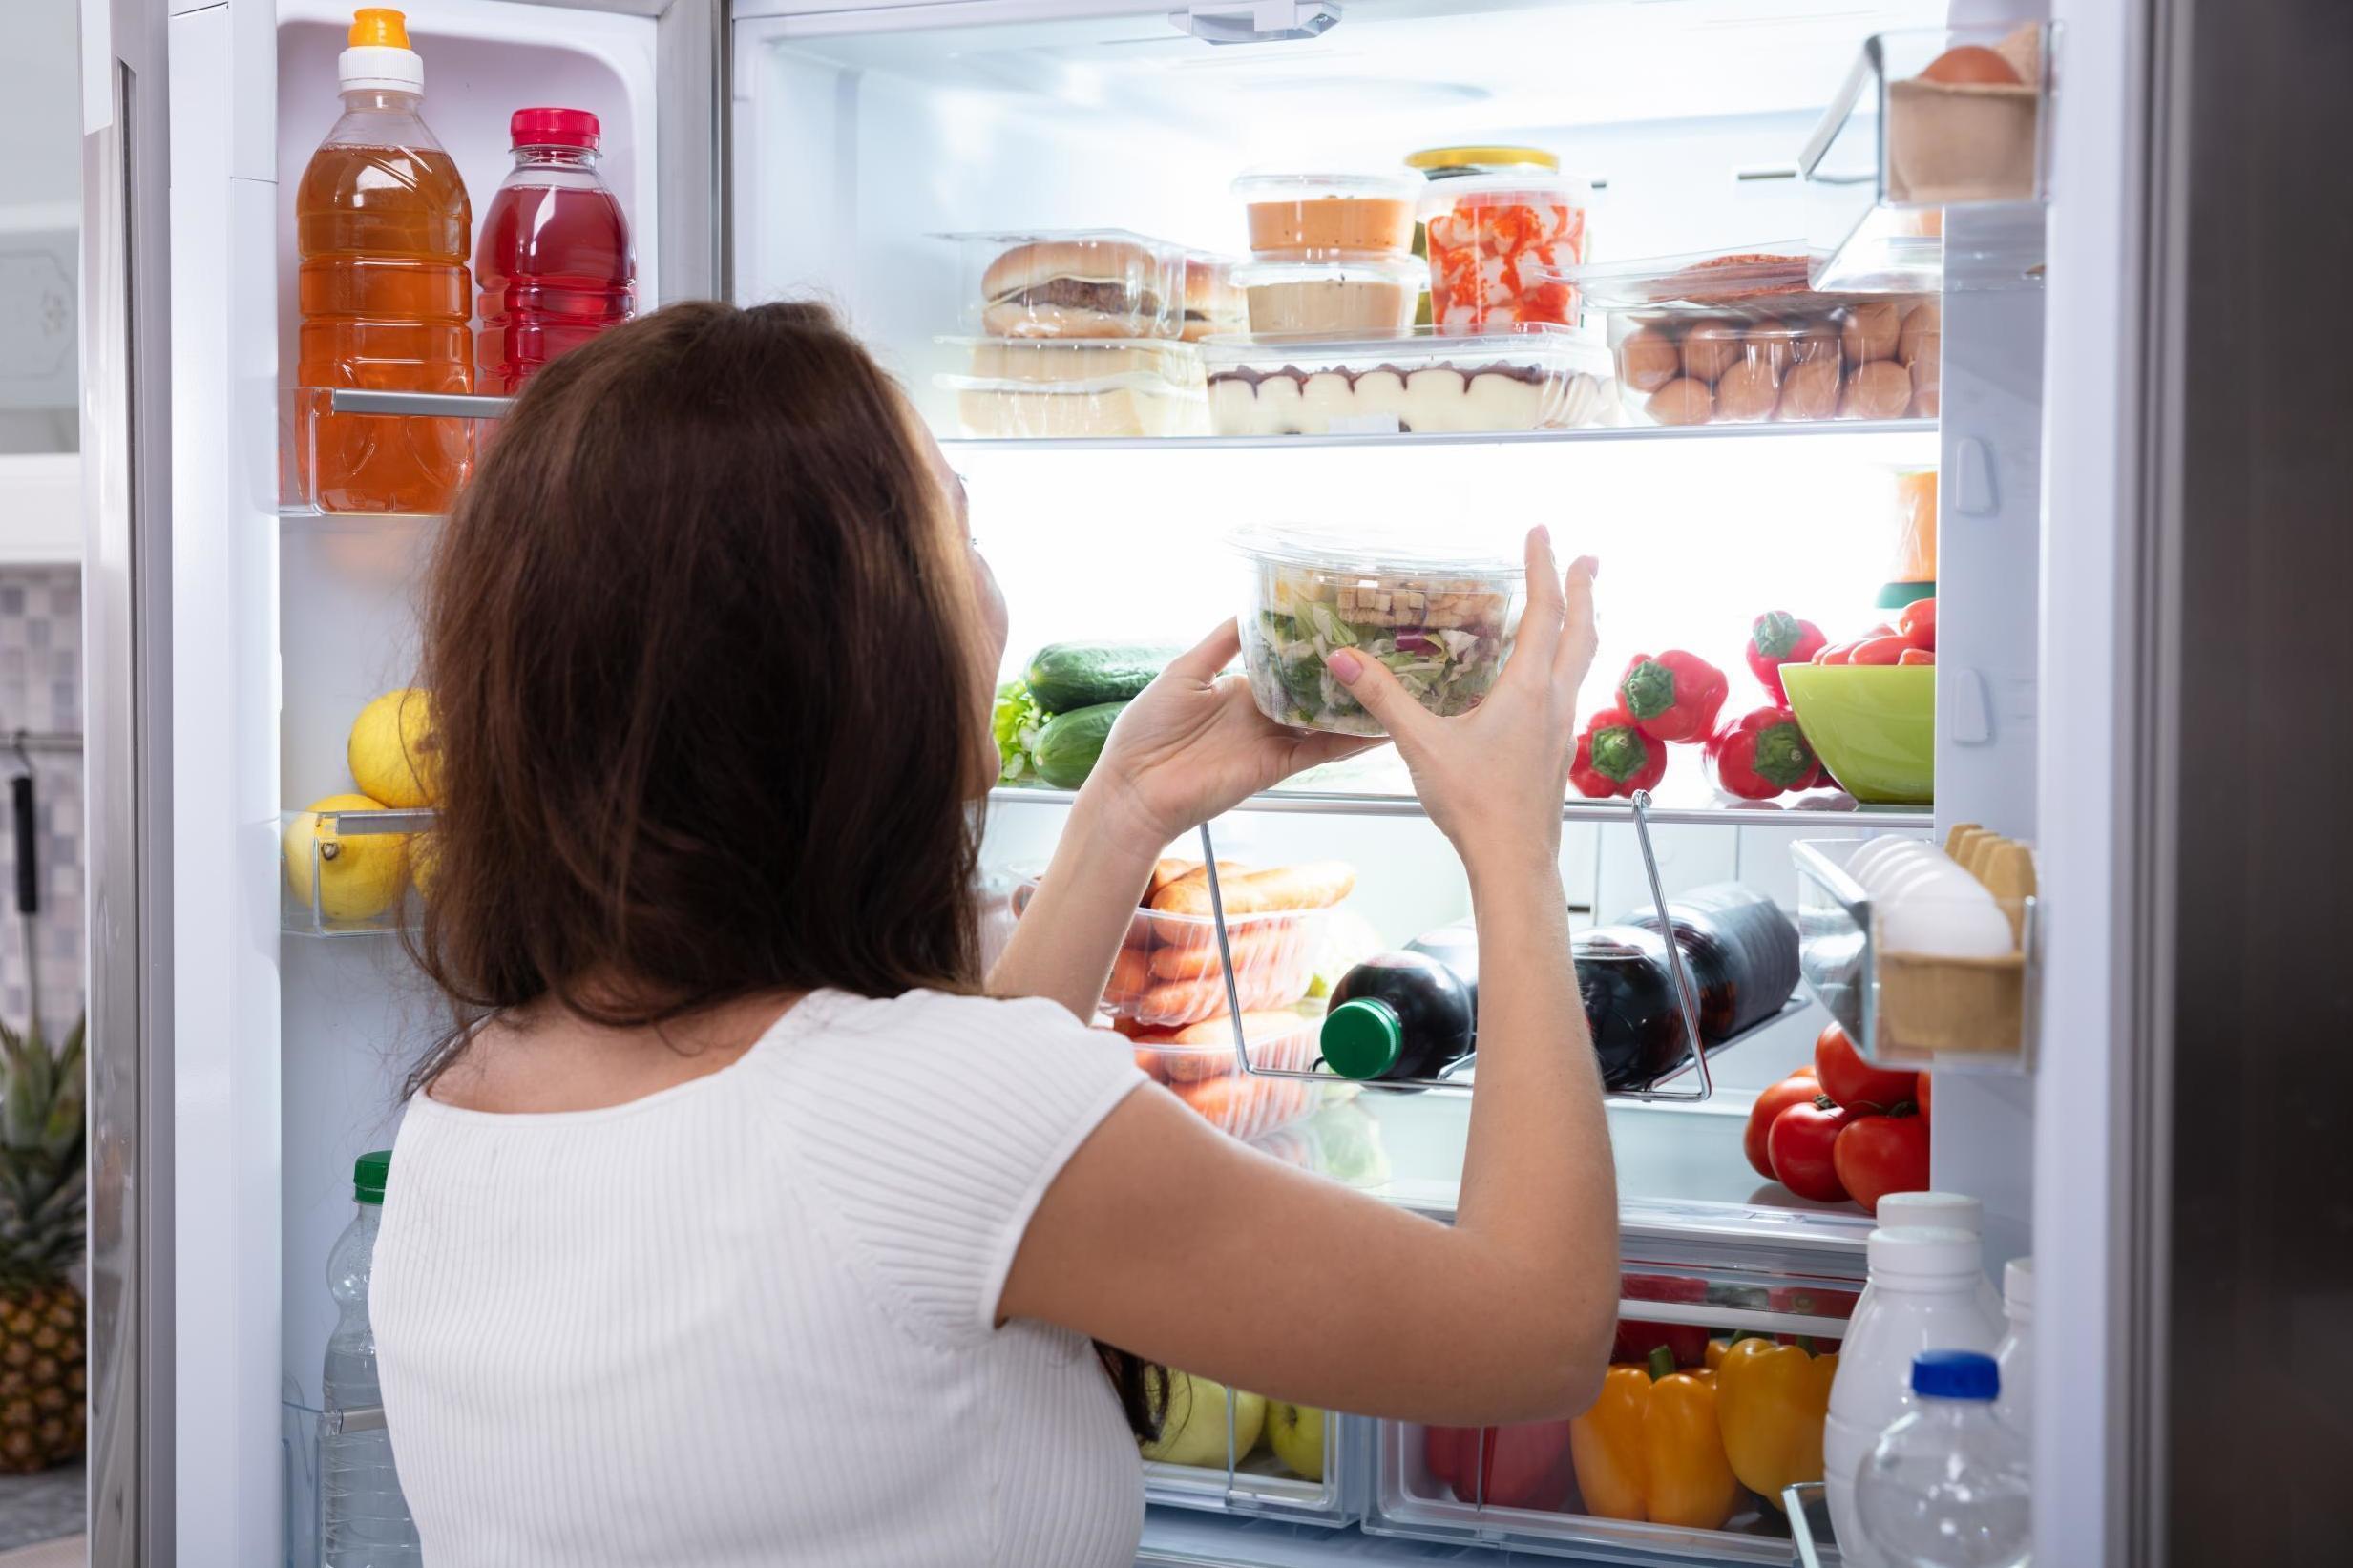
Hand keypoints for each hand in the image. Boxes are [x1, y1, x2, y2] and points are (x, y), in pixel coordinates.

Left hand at [1084, 620, 1379, 847]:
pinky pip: (1318, 751)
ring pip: (1324, 720)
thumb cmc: (1147, 730)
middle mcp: (1261, 713)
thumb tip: (1250, 608)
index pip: (1286, 662)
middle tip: (1385, 649)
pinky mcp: (1275, 767)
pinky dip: (1348, 741)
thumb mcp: (1183, 671)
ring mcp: (1271, 740)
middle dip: (1343, 674)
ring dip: (1355, 706)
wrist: (1134, 789)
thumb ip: (1221, 643)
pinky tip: (1378, 726)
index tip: (1344, 623)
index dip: (1312, 646)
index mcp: (1240, 688)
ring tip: (1396, 683)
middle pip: (1311, 690)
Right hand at [1324, 529, 1597, 875]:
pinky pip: (1568, 693)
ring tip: (1576, 609)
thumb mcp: (1421, 745)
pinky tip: (1546, 681)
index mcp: (1528, 689)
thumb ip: (1384, 698)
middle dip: (1585, 590)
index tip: (1542, 534)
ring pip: (1581, 663)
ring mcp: (1561, 728)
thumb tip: (1344, 659)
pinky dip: (1565, 666)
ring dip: (1582, 627)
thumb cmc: (1475, 803)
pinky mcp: (1557, 753)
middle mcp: (1554, 702)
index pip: (1544, 612)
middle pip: (1582, 632)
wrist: (1514, 859)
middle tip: (1588, 558)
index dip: (1543, 568)